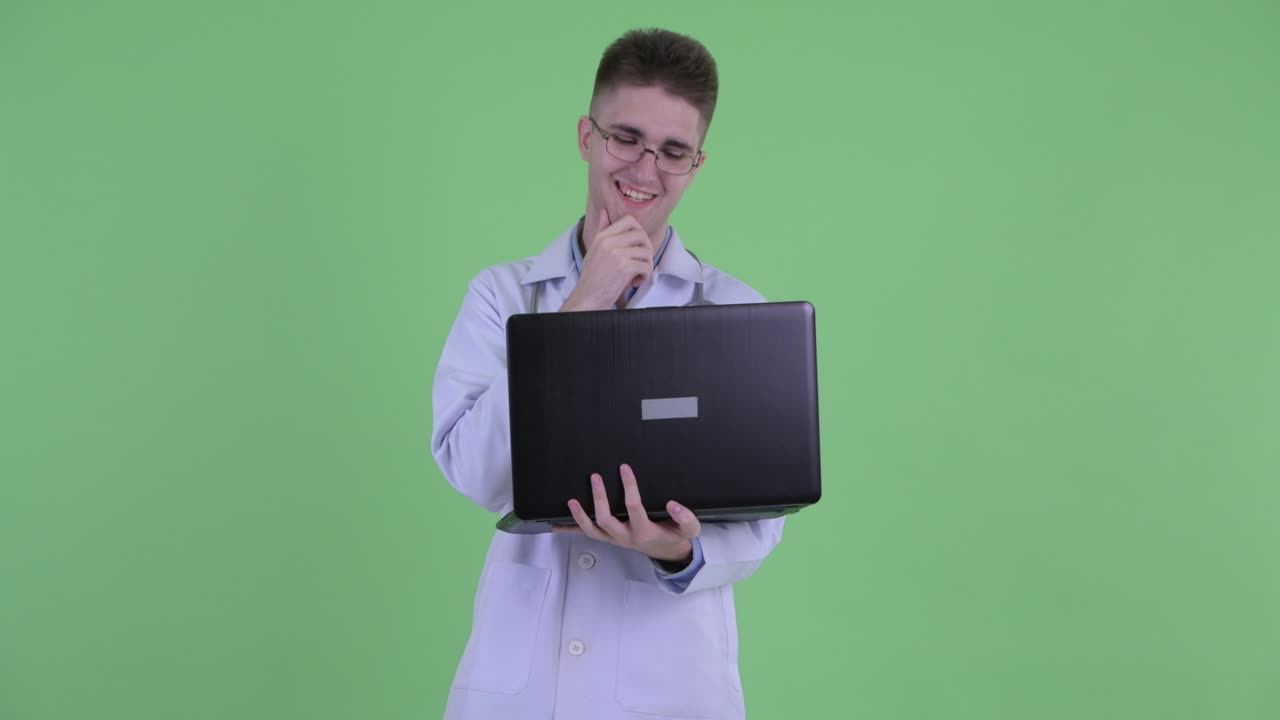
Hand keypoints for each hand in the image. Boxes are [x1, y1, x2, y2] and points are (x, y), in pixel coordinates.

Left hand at [555, 463, 700, 564]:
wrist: (667, 552)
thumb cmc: (675, 536)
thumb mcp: (689, 529)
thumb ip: (685, 517)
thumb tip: (673, 504)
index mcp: (644, 532)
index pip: (634, 508)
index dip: (629, 487)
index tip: (625, 468)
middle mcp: (626, 537)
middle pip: (606, 520)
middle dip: (599, 498)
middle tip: (595, 476)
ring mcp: (614, 539)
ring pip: (592, 530)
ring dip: (580, 516)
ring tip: (571, 500)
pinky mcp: (608, 539)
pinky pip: (587, 534)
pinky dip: (571, 529)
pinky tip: (556, 524)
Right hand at [560, 208, 653, 311]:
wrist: (587, 299)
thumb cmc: (592, 277)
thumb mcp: (594, 250)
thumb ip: (602, 231)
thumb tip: (605, 212)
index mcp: (602, 237)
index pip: (629, 220)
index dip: (639, 231)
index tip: (637, 246)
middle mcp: (608, 242)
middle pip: (641, 234)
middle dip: (647, 249)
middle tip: (641, 261)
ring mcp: (616, 254)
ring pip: (646, 252)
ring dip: (646, 265)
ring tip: (637, 275)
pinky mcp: (624, 267)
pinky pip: (646, 266)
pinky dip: (645, 276)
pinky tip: (635, 282)